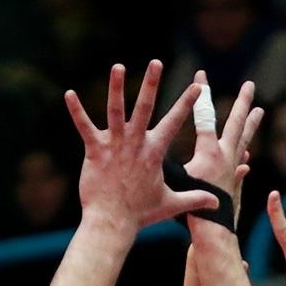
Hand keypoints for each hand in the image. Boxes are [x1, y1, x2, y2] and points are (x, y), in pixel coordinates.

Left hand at [65, 61, 217, 230]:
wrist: (112, 223)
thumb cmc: (140, 214)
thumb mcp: (171, 204)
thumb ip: (193, 199)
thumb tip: (216, 204)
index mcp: (154, 152)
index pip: (173, 123)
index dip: (186, 104)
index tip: (197, 86)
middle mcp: (135, 144)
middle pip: (145, 108)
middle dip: (152, 84)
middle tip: (156, 62)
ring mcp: (114, 146)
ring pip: (116, 111)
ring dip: (117, 88)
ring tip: (118, 66)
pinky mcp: (94, 151)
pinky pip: (84, 127)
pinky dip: (76, 111)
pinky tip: (69, 94)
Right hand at [181, 73, 262, 206]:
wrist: (212, 233)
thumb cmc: (191, 210)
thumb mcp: (180, 183)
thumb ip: (179, 168)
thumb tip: (179, 159)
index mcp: (210, 153)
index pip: (206, 117)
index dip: (202, 94)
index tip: (202, 74)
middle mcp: (225, 158)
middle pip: (236, 124)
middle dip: (243, 103)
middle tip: (250, 85)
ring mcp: (233, 170)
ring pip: (244, 141)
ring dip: (250, 124)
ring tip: (259, 110)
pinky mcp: (236, 184)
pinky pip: (241, 167)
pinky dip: (243, 161)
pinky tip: (246, 161)